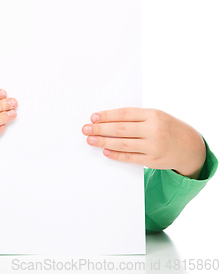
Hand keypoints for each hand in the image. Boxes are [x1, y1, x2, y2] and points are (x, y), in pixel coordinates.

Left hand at [81, 108, 206, 178]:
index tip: (93, 117)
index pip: (124, 114)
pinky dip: (116, 155)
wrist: (190, 147)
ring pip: (123, 144)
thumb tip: (106, 119)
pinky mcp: (153, 161)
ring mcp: (154, 146)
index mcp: (153, 115)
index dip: (107, 116)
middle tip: (86, 129)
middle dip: (100, 129)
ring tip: (90, 140)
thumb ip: (135, 117)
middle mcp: (154, 130)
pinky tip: (105, 151)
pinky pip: (130, 158)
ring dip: (103, 142)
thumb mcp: (155, 116)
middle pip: (121, 129)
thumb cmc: (167, 127)